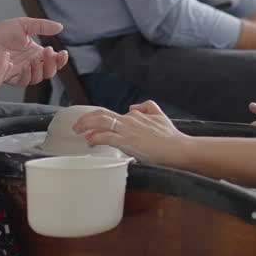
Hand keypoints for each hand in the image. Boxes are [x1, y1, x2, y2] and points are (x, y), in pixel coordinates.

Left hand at [0, 17, 67, 87]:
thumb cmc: (2, 32)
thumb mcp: (24, 24)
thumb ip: (42, 26)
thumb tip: (60, 27)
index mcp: (37, 53)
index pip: (55, 61)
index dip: (61, 60)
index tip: (63, 52)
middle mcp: (32, 64)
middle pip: (49, 72)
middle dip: (52, 64)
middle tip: (48, 51)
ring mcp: (22, 72)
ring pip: (38, 79)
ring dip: (40, 69)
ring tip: (35, 58)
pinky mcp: (11, 77)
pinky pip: (23, 82)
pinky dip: (27, 75)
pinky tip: (26, 65)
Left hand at [72, 101, 190, 165]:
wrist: (178, 148)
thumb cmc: (171, 137)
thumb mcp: (160, 116)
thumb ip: (147, 107)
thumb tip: (132, 107)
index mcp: (136, 114)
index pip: (111, 114)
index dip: (97, 119)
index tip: (90, 127)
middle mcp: (129, 119)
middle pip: (101, 114)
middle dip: (86, 119)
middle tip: (76, 126)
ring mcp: (128, 129)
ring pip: (101, 121)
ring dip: (86, 125)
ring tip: (78, 131)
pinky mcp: (127, 141)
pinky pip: (106, 136)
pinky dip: (95, 137)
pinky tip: (90, 141)